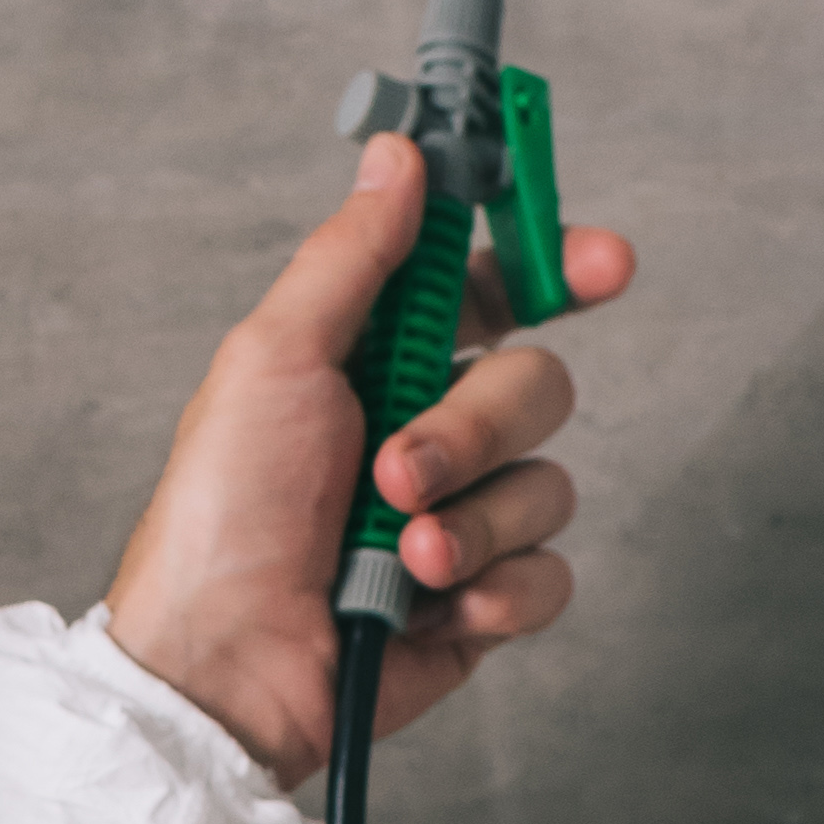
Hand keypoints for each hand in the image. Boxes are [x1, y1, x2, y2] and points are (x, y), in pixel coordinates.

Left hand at [100, 138, 635, 792]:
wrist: (222, 666)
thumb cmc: (223, 516)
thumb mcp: (272, 360)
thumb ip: (350, 257)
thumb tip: (399, 156)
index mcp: (378, 360)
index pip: (492, 289)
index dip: (554, 265)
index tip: (601, 263)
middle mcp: (427, 429)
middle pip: (536, 382)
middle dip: (477, 428)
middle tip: (397, 470)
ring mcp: (457, 516)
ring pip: (548, 482)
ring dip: (473, 521)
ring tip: (398, 557)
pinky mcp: (476, 600)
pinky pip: (549, 574)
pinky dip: (495, 589)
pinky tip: (429, 611)